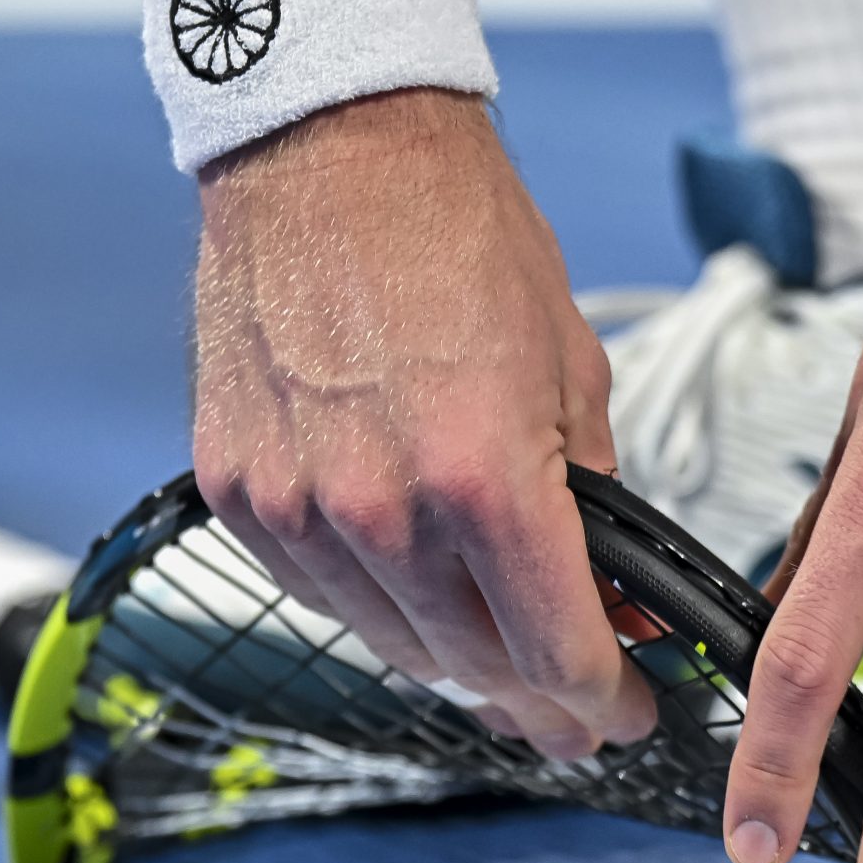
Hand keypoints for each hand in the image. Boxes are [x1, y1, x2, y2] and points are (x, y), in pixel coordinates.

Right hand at [190, 88, 656, 758]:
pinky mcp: (239, 490)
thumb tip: (616, 594)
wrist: (334, 149)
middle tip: (571, 713)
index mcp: (484, 478)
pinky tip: (410, 593)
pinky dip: (371, 604)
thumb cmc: (459, 234)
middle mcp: (381, 511)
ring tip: (497, 664)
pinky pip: (316, 591)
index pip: (554, 651)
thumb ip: (596, 499)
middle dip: (537, 700)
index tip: (623, 712)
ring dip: (455, 662)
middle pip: (474, 667)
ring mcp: (298, 507)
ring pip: (390, 644)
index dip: (603, 702)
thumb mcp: (573, 367)